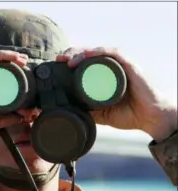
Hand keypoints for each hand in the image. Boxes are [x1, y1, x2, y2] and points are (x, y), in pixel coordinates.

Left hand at [56, 47, 176, 140]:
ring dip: (82, 53)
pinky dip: (99, 52)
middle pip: (89, 54)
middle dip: (73, 54)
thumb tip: (72, 112)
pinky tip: (87, 54)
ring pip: (98, 52)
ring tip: (69, 59)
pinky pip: (113, 54)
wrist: (150, 119)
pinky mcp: (129, 66)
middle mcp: (112, 68)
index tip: (59, 64)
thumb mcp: (103, 114)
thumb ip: (90, 112)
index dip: (72, 60)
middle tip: (60, 59)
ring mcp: (121, 66)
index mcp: (105, 76)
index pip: (86, 63)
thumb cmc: (130, 114)